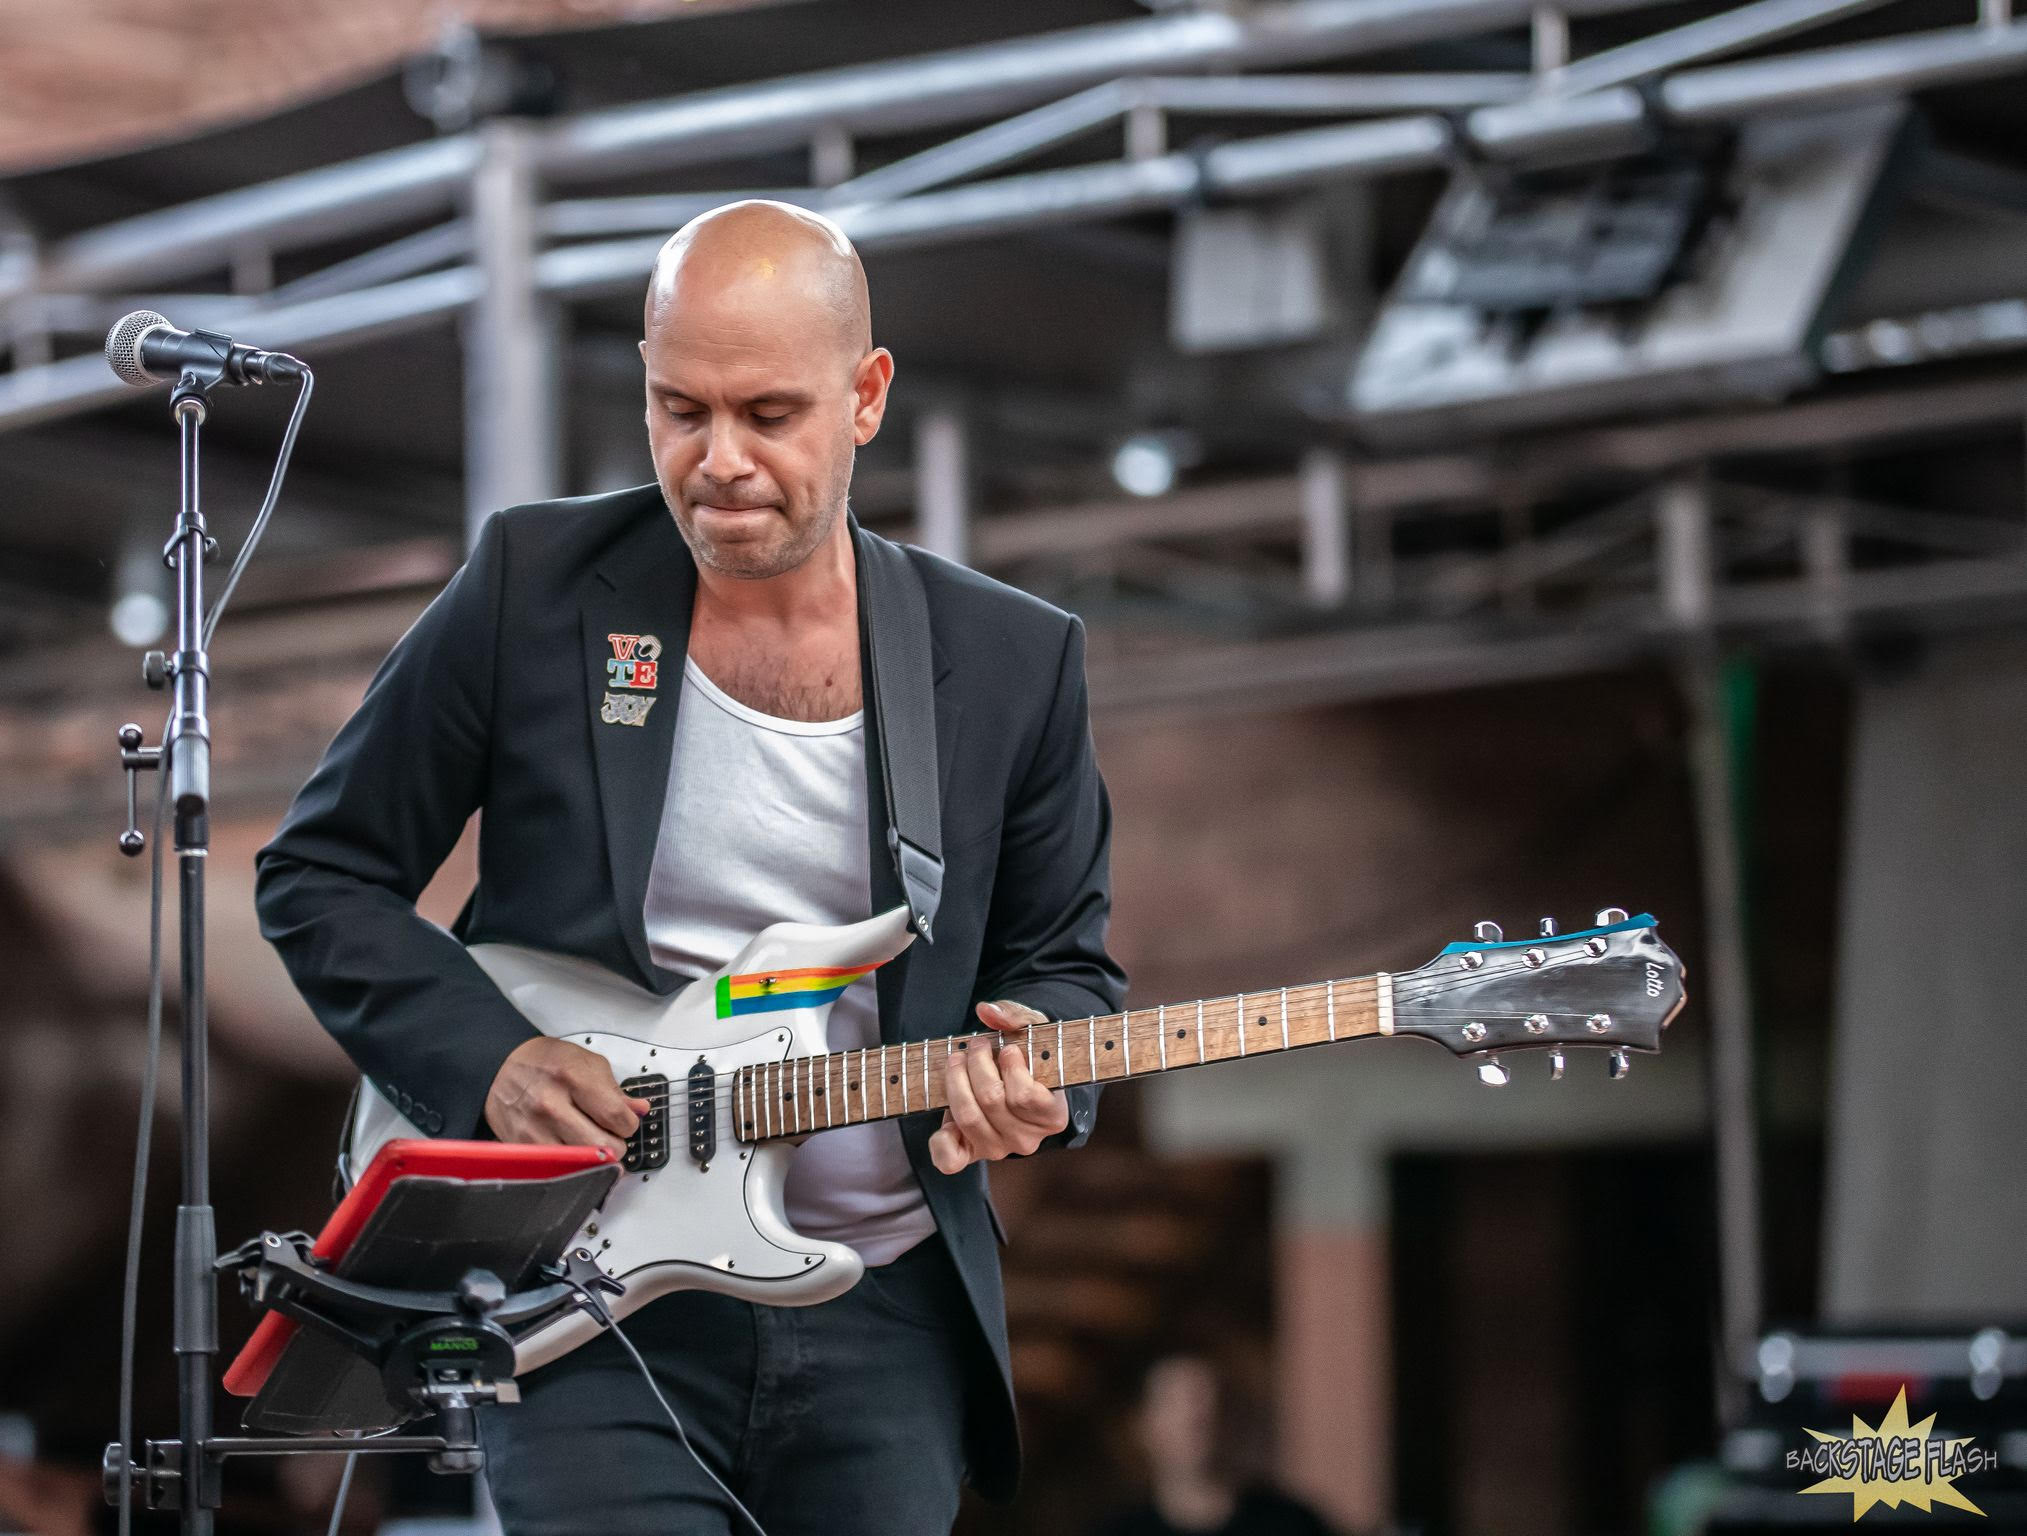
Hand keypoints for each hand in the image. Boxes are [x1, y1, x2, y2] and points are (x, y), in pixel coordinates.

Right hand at [484, 1036, 646, 1156]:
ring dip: (594, 1159)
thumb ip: (616, 1089)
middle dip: (616, 1145)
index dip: (629, 1125)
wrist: (500, 1069)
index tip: (625, 1123)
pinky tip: (571, 1150)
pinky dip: (571, 1165)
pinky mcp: (523, 1148)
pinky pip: (559, 1169)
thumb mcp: (586, 1062)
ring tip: (590, 1143)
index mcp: (573, 1077)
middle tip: (610, 1136)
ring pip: (583, 1164)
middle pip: (605, 1147)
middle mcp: (552, 1104)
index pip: (618, 1118)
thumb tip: (639, 1110)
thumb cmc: (545, 1063)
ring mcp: (535, 1129)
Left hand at [929, 1000, 1070, 1174]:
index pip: (1026, 1096)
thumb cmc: (1028, 1056)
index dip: (1011, 1067)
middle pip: (992, 1101)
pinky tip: (946, 1115)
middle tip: (975, 1046)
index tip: (1008, 1050)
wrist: (1015, 1082)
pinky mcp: (971, 1155)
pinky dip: (941, 1138)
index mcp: (1052, 1117)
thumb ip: (1015, 1017)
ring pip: (969, 1118)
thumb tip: (987, 1012)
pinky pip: (949, 1159)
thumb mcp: (1032, 1031)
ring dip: (956, 1082)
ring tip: (958, 1061)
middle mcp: (1027, 1140)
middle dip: (977, 1065)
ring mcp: (998, 1149)